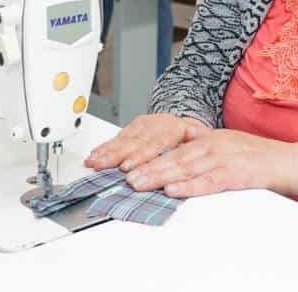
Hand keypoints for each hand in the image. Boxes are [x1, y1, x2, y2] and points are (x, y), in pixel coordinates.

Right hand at [85, 113, 209, 171]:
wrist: (191, 126)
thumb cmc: (196, 142)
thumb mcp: (202, 147)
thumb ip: (194, 156)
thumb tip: (185, 174)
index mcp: (177, 129)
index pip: (155, 143)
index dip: (139, 156)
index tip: (127, 167)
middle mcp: (159, 124)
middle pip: (135, 141)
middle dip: (116, 156)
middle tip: (103, 167)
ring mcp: (147, 124)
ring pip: (124, 138)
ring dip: (106, 152)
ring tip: (94, 163)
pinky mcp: (136, 125)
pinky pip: (118, 137)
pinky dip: (104, 147)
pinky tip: (94, 155)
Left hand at [123, 129, 290, 198]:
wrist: (288, 162)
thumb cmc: (257, 158)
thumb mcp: (226, 147)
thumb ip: (201, 152)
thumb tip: (173, 166)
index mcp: (209, 137)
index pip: (173, 145)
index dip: (148, 153)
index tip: (127, 162)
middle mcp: (214, 144)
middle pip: (174, 156)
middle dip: (147, 166)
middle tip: (125, 176)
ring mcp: (225, 158)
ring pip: (186, 167)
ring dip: (160, 176)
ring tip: (139, 183)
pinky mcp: (236, 174)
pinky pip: (208, 181)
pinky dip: (189, 186)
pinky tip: (173, 191)